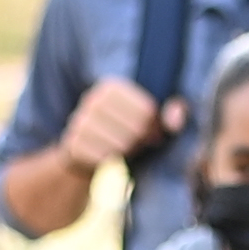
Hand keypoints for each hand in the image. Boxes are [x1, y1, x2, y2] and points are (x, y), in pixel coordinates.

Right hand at [57, 74, 180, 172]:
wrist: (87, 155)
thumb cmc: (127, 132)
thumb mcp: (151, 118)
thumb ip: (172, 111)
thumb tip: (176, 121)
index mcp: (111, 87)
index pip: (146, 110)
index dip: (155, 126)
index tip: (155, 133)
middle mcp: (92, 100)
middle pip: (135, 128)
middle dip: (142, 140)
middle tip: (142, 144)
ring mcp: (80, 121)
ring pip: (120, 144)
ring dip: (128, 152)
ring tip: (127, 149)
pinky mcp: (73, 144)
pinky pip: (104, 158)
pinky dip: (112, 162)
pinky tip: (112, 158)